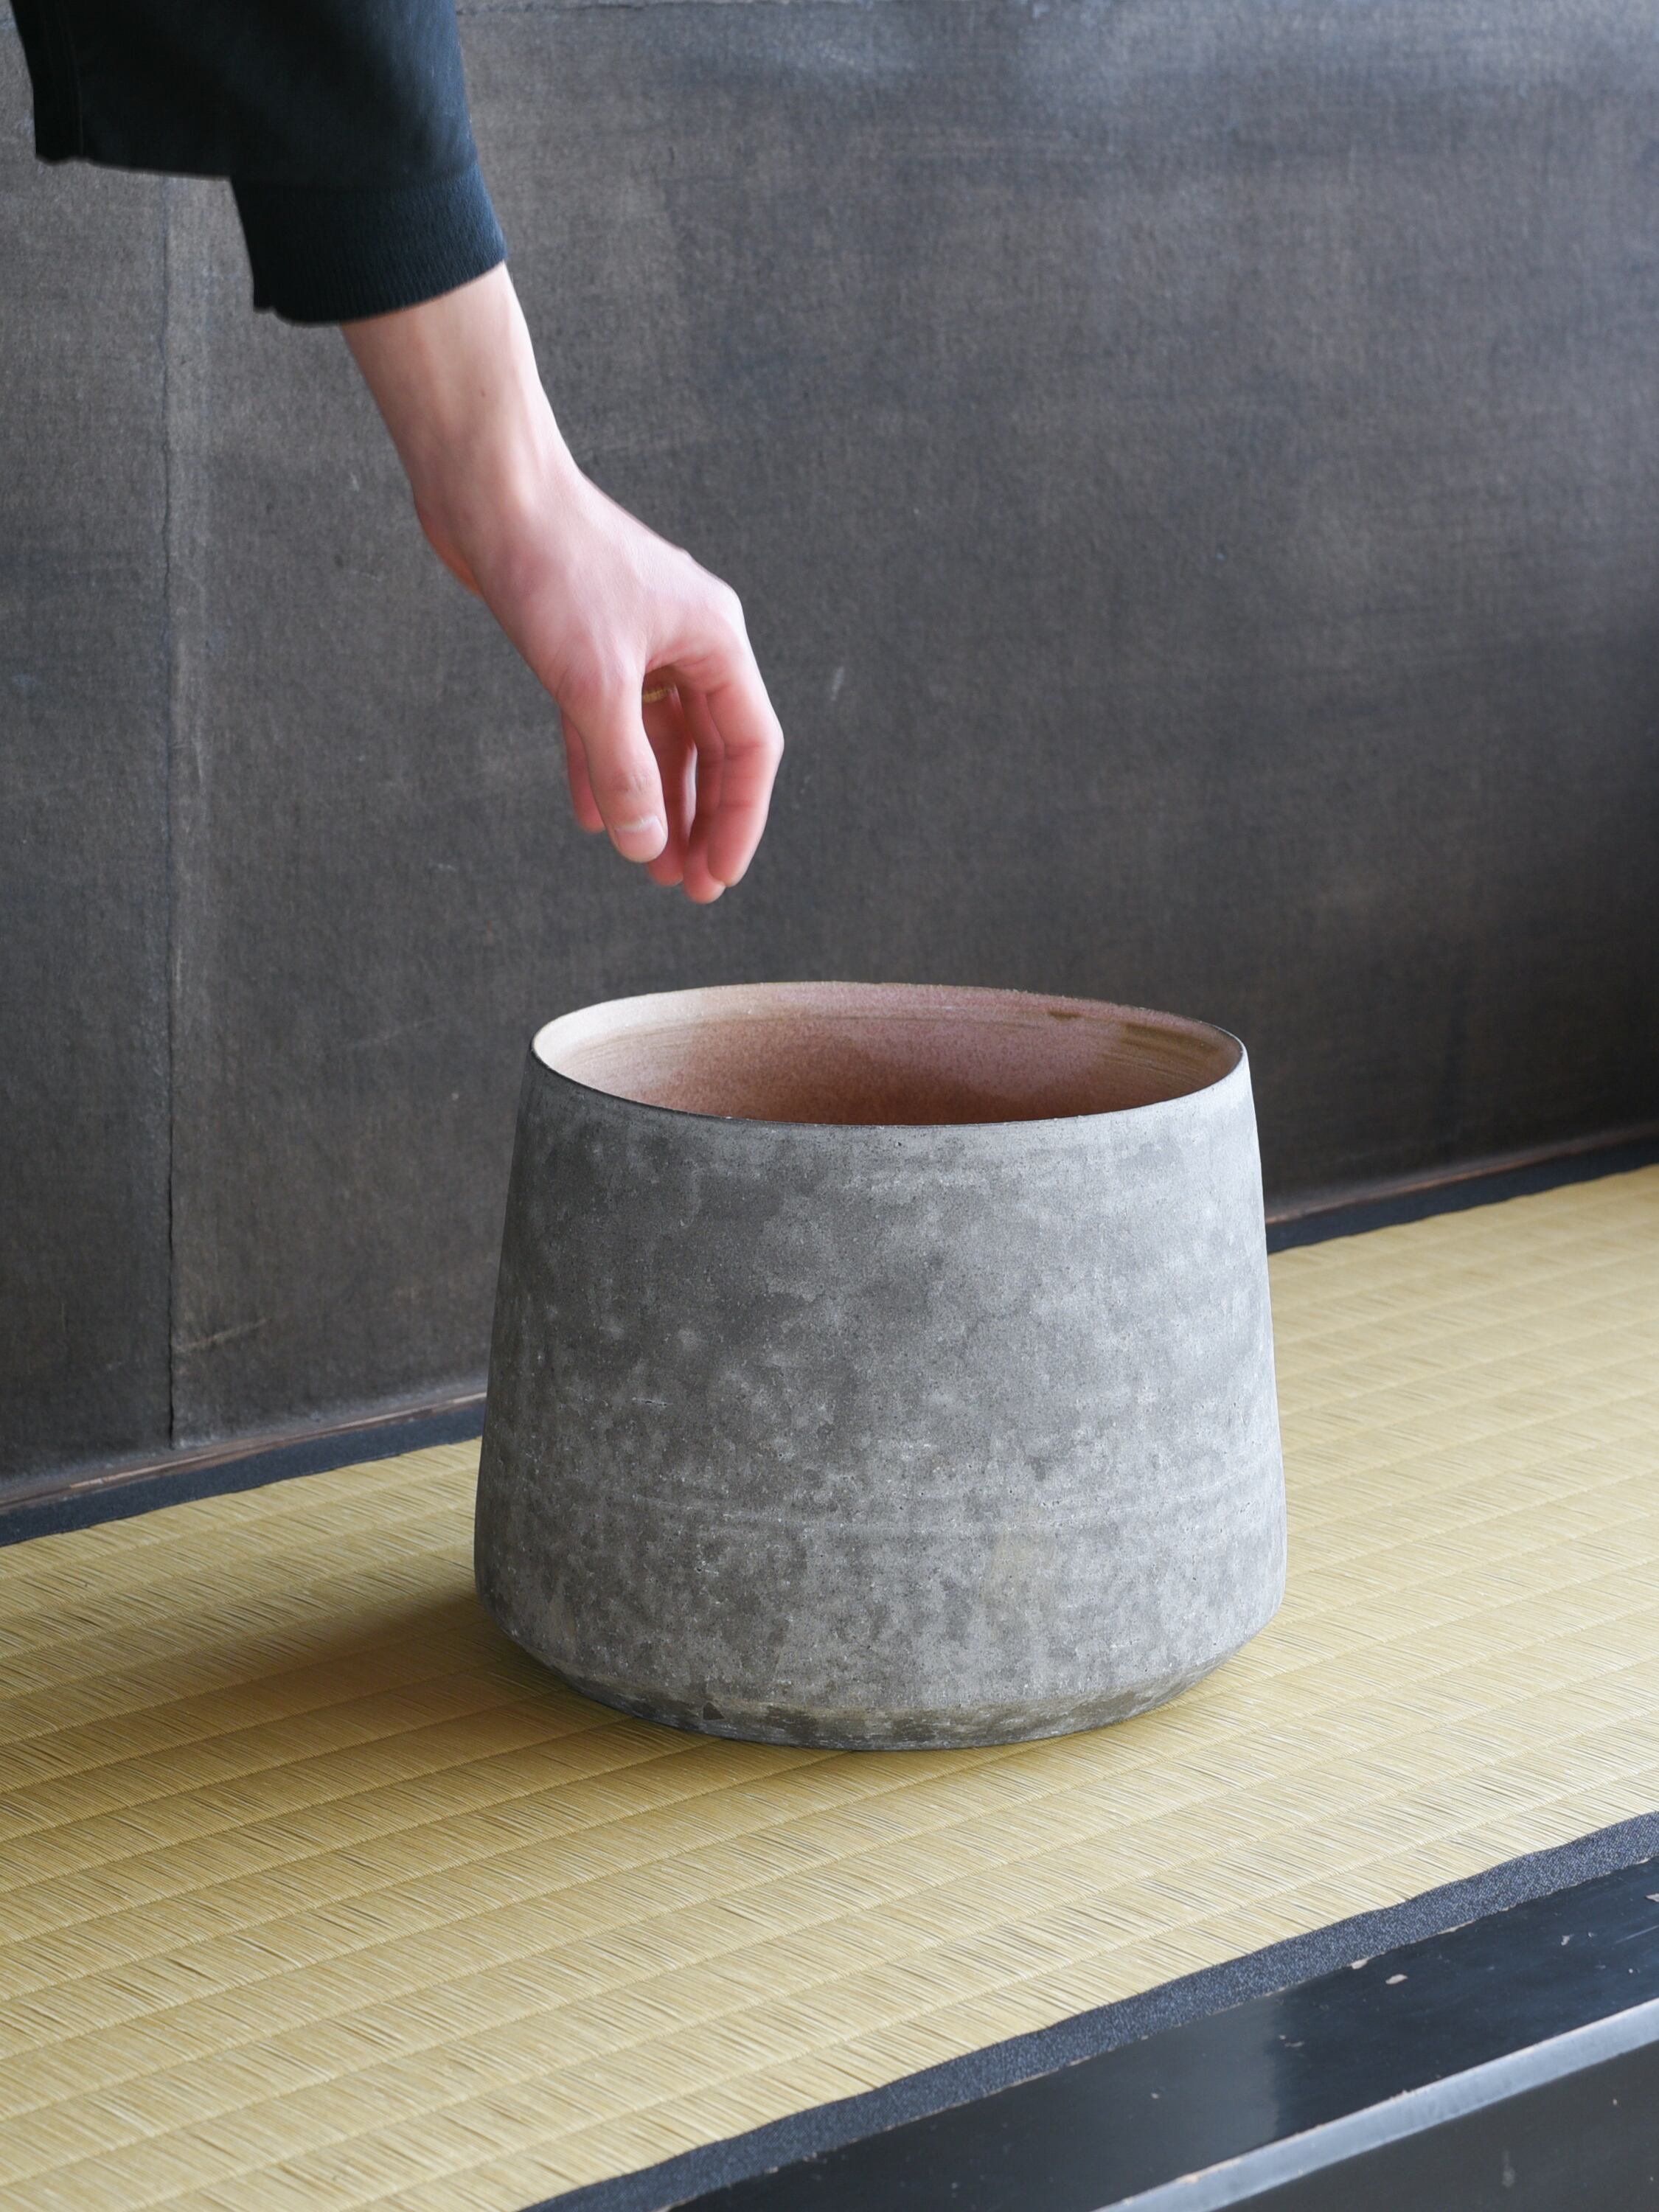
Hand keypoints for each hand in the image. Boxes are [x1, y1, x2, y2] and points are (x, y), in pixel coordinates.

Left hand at [343, 266, 783, 900]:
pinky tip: (594, 818)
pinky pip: (609, 722)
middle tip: (687, 887)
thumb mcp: (594, 685)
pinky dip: (604, 767)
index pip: (749, 748)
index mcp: (716, 641)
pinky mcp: (588, 643)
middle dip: (699, 820)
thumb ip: (624, 770)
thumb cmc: (551, 568)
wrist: (486, 489)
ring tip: (648, 866)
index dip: (739, 819)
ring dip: (655, 803)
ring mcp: (639, 642)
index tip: (718, 878)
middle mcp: (688, 641)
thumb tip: (646, 847)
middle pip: (710, 751)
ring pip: (661, 742)